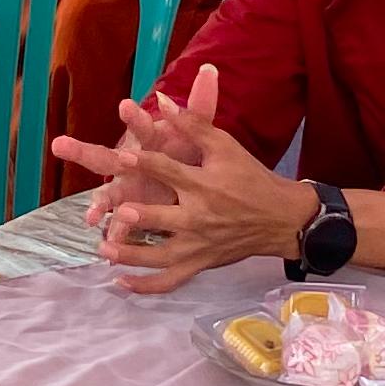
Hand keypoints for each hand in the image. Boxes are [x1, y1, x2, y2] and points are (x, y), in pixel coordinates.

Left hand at [50, 70, 299, 290]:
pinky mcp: (200, 264)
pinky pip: (169, 282)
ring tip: (104, 250)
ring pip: (159, 257)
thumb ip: (193, 124)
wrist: (280, 218)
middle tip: (118, 212)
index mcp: (203, 184)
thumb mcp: (225, 146)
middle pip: (162, 218)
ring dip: (131, 256)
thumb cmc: (250, 178)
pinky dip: (145, 286)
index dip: (143, 162)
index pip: (168, 171)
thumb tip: (163, 100)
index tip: (118, 156)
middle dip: (140, 216)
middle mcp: (198, 217)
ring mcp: (198, 246)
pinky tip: (121, 283)